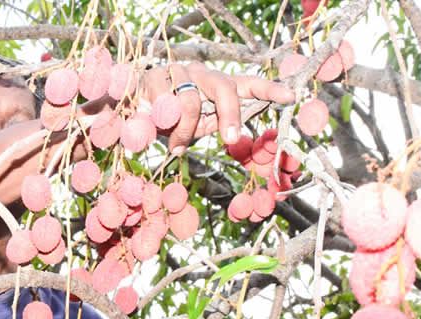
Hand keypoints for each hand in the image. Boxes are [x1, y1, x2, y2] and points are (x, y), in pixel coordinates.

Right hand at [138, 62, 295, 154]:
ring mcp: (179, 72)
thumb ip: (217, 125)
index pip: (249, 83)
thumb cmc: (171, 120)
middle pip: (225, 87)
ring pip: (192, 102)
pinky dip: (165, 126)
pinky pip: (167, 105)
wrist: (130, 109)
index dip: (270, 89)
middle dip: (231, 115)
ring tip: (176, 145)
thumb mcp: (199, 126)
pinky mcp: (156, 76)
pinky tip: (157, 131)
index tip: (291, 96)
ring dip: (185, 131)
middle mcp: (202, 73)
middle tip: (230, 139)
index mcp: (218, 85)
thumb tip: (238, 135)